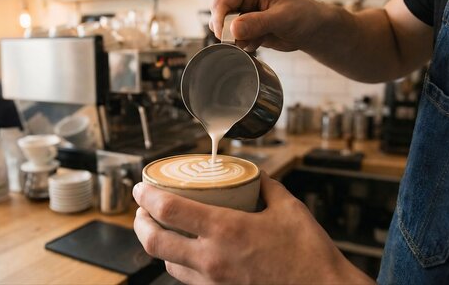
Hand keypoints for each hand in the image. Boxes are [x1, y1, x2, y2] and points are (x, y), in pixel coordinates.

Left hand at [133, 172, 371, 283]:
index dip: (147, 196)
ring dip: (157, 241)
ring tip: (160, 226)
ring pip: (167, 261)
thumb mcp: (288, 207)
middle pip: (154, 241)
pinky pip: (186, 277)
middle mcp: (211, 258)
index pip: (169, 210)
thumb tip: (254, 174)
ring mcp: (213, 281)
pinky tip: (186, 248)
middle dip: (140, 221)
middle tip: (142, 208)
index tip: (140, 187)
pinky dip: (177, 259)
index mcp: (225, 231)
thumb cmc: (308, 254)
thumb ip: (266, 186)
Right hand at [209, 0, 327, 52]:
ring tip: (259, 38)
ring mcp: (241, 9)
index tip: (225, 37)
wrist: (313, 29)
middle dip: (230, 32)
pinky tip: (261, 40)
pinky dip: (244, 44)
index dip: (219, 20)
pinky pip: (232, 38)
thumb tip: (232, 29)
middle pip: (218, 15)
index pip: (222, 1)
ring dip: (238, 39)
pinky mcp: (243, 24)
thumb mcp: (283, 19)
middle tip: (247, 40)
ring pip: (223, 28)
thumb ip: (258, 23)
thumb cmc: (304, 16)